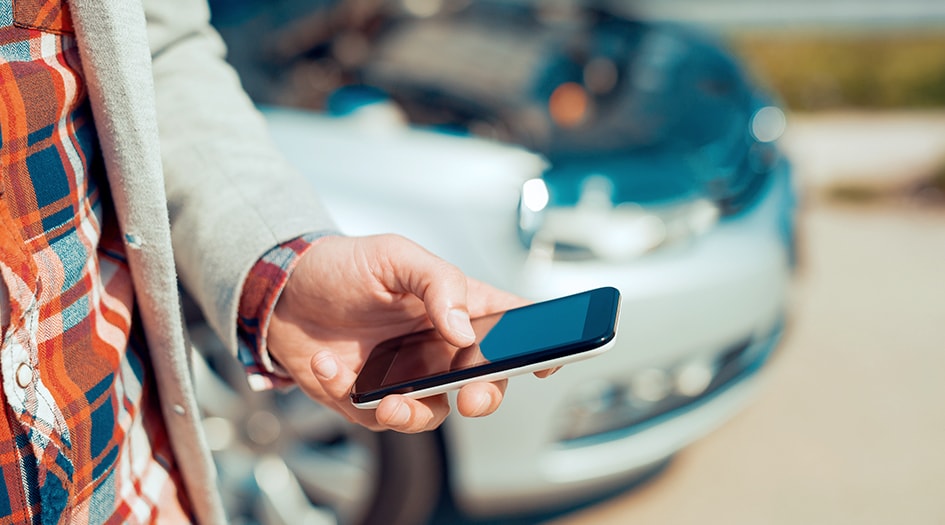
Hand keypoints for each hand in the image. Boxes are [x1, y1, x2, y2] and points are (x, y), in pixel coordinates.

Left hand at [266, 234, 551, 432]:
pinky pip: (375, 415)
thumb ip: (438, 285)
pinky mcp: (369, 398)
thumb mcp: (395, 256)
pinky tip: (329, 367)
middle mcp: (438, 346)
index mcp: (456, 306)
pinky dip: (351, 396)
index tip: (550, 359)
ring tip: (387, 401)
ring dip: (414, 414)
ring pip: (432, 412)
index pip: (510, 326)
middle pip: (483, 382)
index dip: (539, 344)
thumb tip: (462, 330)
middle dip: (485, 397)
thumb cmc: (343, 265)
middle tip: (473, 397)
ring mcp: (406, 375)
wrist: (280, 291)